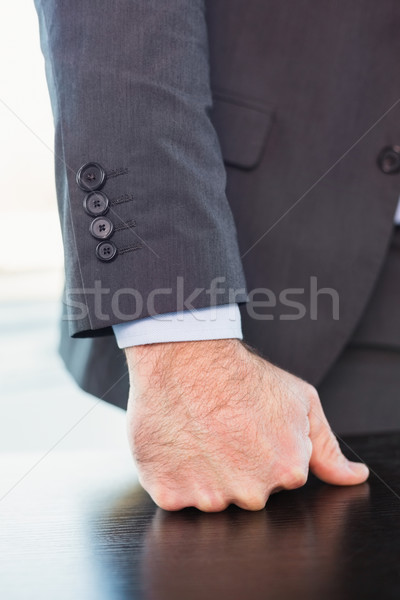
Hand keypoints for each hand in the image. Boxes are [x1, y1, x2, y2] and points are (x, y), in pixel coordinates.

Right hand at [125, 339, 368, 511]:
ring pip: (212, 497)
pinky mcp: (170, 494)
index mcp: (287, 471)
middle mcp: (251, 492)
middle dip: (238, 466)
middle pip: (247, 491)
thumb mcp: (301, 401)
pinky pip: (177, 496)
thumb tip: (353, 477)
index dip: (263, 450)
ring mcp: (208, 496)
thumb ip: (327, 447)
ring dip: (205, 472)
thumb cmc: (242, 376)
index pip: (280, 477)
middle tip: (224, 429)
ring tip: (201, 432)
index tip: (249, 427)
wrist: (187, 358)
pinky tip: (181, 442)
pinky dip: (176, 475)